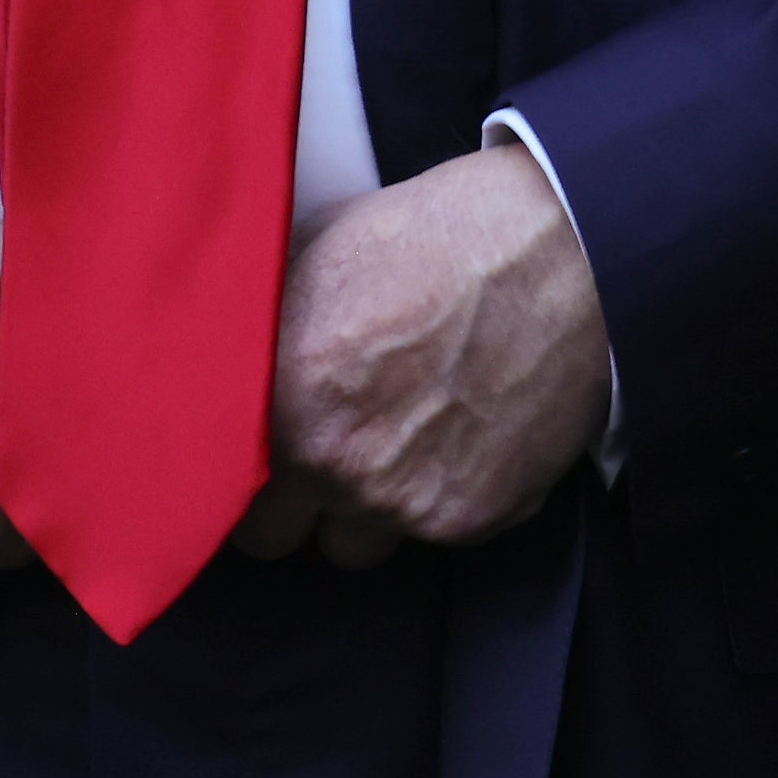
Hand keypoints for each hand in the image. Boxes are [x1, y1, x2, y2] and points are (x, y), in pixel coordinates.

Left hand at [243, 145, 609, 569]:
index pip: (215, 491)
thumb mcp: (310, 254)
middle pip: (279, 537)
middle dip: (294, 500)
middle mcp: (335, 467)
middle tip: (325, 446)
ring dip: (367, 505)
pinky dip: (443, 493)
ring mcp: (407, 502)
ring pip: (358, 542)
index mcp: (278, 402)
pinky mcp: (474, 517)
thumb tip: (218, 360)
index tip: (257, 449)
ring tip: (403, 432)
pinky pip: (434, 530)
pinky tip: (464, 427)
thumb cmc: (434, 235)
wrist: (562, 252)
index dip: (236, 469)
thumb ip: (260, 334)